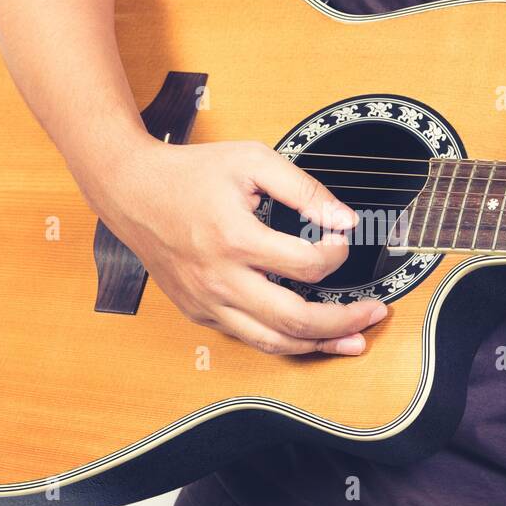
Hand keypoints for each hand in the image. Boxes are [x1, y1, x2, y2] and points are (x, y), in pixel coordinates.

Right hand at [76, 136, 387, 354]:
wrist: (130, 190)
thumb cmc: (190, 173)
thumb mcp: (252, 161)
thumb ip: (304, 188)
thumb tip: (345, 220)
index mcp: (235, 238)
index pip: (307, 265)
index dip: (337, 254)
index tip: (342, 240)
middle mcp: (220, 278)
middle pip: (295, 319)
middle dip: (344, 320)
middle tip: (374, 313)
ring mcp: (208, 301)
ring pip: (272, 342)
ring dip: (319, 344)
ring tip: (352, 341)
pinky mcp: (200, 312)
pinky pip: (249, 338)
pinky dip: (284, 340)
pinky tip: (309, 334)